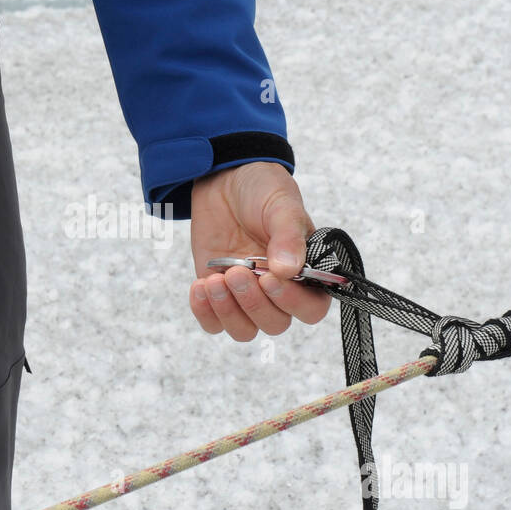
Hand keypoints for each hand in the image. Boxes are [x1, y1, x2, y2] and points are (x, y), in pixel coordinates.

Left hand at [188, 162, 330, 340]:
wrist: (224, 180)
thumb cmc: (262, 190)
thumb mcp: (281, 205)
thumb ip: (288, 236)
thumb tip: (288, 271)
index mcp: (306, 273)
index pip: (310, 308)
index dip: (292, 302)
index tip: (269, 279)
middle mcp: (280, 291)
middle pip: (275, 324)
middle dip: (253, 303)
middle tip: (237, 271)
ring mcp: (248, 295)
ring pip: (244, 329)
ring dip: (228, 311)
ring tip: (215, 279)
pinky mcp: (219, 295)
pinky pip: (214, 323)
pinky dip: (205, 312)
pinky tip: (200, 286)